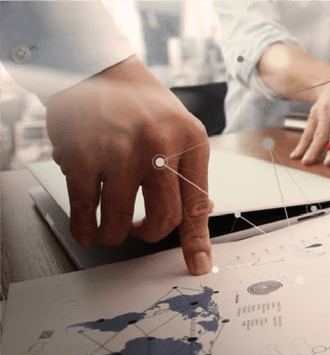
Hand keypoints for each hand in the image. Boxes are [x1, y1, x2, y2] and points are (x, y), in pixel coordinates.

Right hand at [46, 56, 212, 274]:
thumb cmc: (144, 106)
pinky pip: (86, 209)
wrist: (98, 70)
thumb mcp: (182, 130)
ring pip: (121, 221)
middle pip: (164, 218)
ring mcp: (120, 151)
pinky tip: (87, 229)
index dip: (197, 241)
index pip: (197, 203)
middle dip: (149, 234)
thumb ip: (190, 171)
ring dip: (115, 234)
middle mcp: (159, 144)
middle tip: (140, 232)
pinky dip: (86, 227)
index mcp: (191, 140)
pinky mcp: (82, 156)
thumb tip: (202, 212)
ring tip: (111, 230)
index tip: (199, 265)